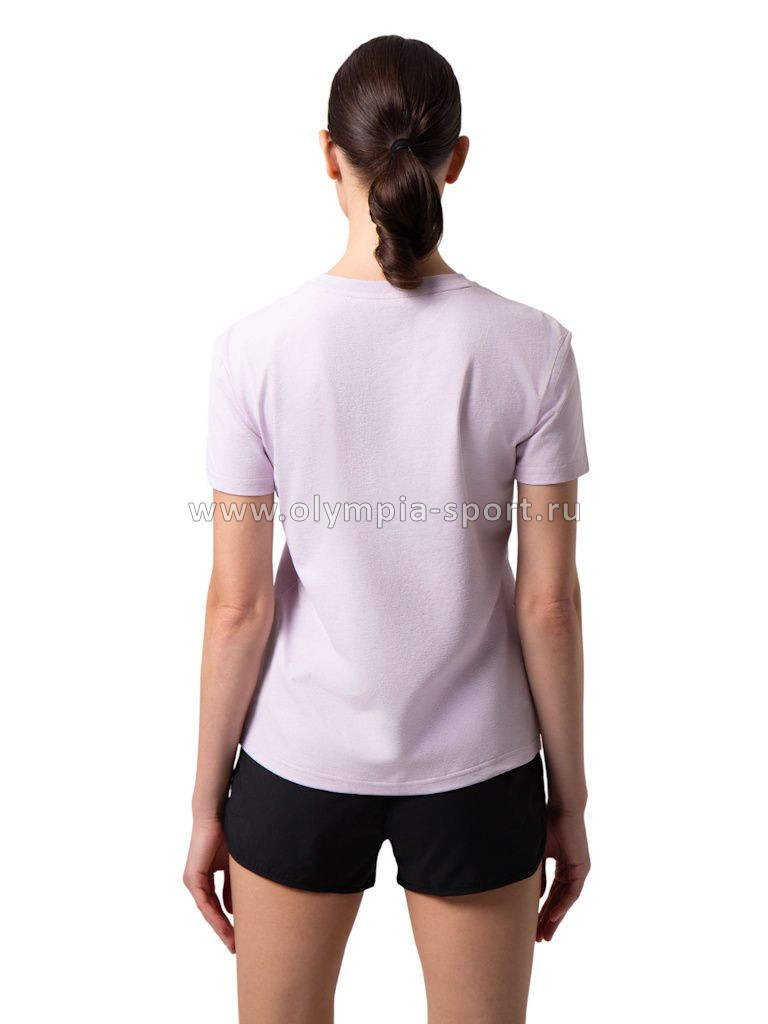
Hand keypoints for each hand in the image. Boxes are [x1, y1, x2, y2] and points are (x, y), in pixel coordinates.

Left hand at [183, 813, 234, 952]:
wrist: (215, 816)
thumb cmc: (226, 835)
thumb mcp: (233, 866)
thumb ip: (232, 886)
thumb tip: (234, 909)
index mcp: (206, 878)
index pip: (216, 906)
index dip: (227, 922)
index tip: (238, 935)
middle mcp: (196, 883)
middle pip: (211, 913)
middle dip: (224, 930)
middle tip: (235, 947)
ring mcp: (193, 881)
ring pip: (207, 911)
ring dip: (219, 927)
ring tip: (232, 942)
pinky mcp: (193, 878)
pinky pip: (204, 902)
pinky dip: (214, 915)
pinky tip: (225, 925)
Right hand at [537, 806, 589, 941]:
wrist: (562, 808)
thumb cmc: (546, 823)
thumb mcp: (537, 854)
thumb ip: (537, 875)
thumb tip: (533, 897)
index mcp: (562, 865)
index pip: (552, 893)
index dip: (542, 909)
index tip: (532, 925)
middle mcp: (572, 870)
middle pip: (559, 901)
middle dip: (548, 920)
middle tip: (539, 938)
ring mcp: (578, 870)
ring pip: (566, 900)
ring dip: (554, 918)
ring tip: (544, 934)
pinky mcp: (582, 868)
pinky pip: (572, 892)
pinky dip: (562, 905)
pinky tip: (552, 917)